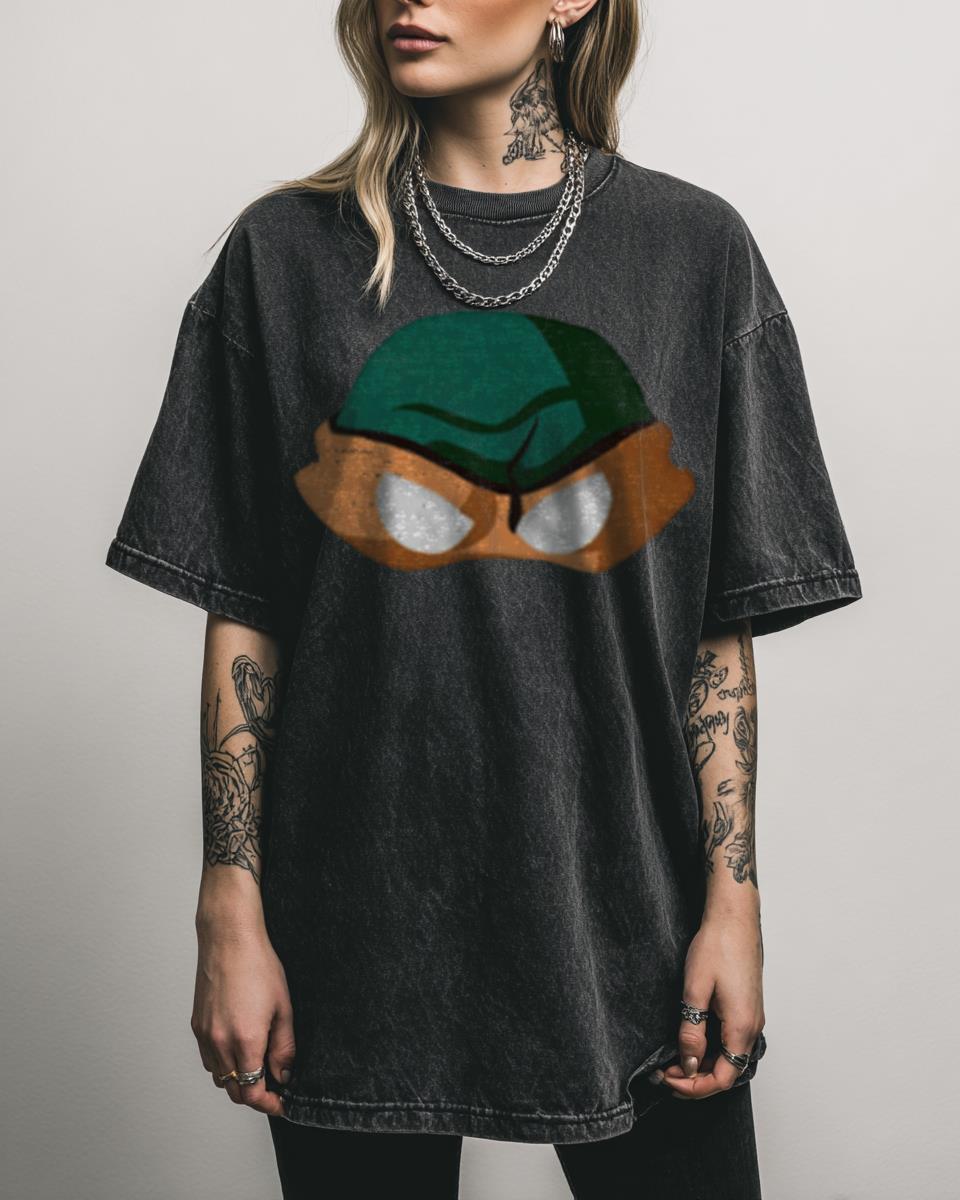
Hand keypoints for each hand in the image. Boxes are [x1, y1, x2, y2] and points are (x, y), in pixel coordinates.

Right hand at [191, 916, 295, 1116]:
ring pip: (219, 1077)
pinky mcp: (196, 1026)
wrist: (229, 940)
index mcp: (245, 1040)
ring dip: (238, 1081)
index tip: (281, 1103)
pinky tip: (238, 1050)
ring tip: (258, 1066)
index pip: (252, 1092)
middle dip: (255, 1095)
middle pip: (234, 1091)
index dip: (268, 1104)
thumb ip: (284, 1047)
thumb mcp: (283, 1007)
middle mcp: (220, 1043)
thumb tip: (284, 1074)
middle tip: (274, 1088)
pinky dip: (223, 1065)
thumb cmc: (258, 966)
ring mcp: (205, 1035)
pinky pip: (208, 1059)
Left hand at [658, 909, 764, 1099]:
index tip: (668, 1079)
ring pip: (729, 1057)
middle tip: (664, 1072)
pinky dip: (711, 1049)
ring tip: (673, 1059)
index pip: (722, 1078)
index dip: (694, 1087)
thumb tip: (689, 1064)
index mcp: (742, 1027)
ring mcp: (752, 1017)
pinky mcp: (747, 1008)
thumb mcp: (695, 990)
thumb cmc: (717, 946)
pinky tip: (691, 1041)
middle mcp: (753, 1027)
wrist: (734, 918)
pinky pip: (731, 1040)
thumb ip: (692, 1031)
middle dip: (695, 1079)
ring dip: (703, 1064)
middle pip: (727, 1072)